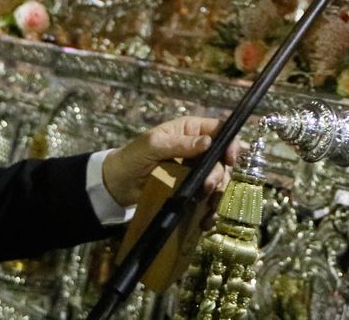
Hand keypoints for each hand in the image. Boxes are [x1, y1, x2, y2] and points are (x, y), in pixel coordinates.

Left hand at [100, 117, 240, 208]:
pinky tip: (205, 219)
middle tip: (207, 188)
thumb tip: (207, 142)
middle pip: (222, 159)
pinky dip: (210, 209)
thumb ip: (179, 143)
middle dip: (219, 175)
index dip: (230, 143)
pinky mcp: (192, 190)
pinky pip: (209, 198)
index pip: (220, 130)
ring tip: (207, 208)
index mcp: (190, 130)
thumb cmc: (132, 157)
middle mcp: (197, 149)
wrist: (117, 185)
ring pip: (220, 180)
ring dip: (218, 195)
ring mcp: (196, 171)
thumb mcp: (152, 145)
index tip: (231, 159)